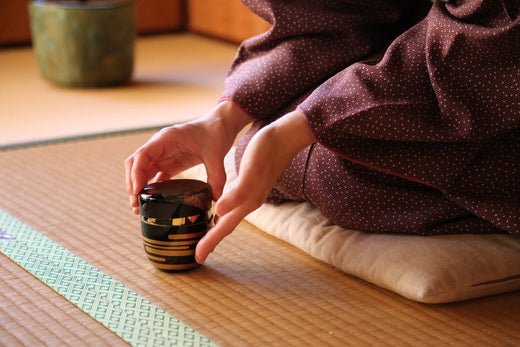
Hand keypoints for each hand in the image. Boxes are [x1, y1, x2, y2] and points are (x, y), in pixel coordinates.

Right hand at [125, 101, 251, 213]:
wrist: (221, 124)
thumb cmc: (215, 132)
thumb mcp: (216, 155)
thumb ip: (216, 176)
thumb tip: (217, 199)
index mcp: (166, 139)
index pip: (142, 156)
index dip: (136, 174)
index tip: (137, 191)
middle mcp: (160, 146)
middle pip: (136, 165)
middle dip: (133, 184)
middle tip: (136, 205)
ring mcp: (164, 154)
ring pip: (143, 171)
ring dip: (139, 187)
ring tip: (139, 207)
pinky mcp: (170, 161)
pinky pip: (155, 175)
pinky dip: (152, 188)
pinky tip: (152, 202)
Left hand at [195, 109, 315, 263]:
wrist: (285, 137)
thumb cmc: (267, 150)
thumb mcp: (250, 169)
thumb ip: (238, 192)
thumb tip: (220, 211)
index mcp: (247, 201)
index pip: (224, 227)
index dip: (210, 242)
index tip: (198, 258)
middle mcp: (248, 201)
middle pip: (226, 226)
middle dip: (211, 240)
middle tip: (197, 253)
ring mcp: (250, 194)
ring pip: (229, 217)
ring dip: (216, 228)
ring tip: (203, 236)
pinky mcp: (249, 184)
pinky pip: (231, 205)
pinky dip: (221, 212)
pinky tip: (217, 209)